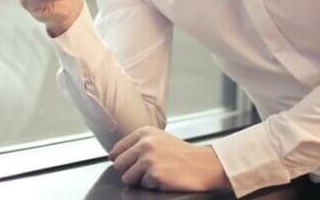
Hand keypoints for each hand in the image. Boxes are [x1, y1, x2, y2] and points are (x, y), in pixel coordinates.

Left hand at [109, 126, 230, 191]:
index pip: (117, 150)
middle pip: (119, 165)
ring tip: (156, 174)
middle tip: (145, 172)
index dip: (122, 161)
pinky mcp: (155, 175)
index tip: (130, 164)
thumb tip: (115, 156)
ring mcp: (149, 160)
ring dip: (140, 180)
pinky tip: (164, 178)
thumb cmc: (182, 153)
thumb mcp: (159, 138)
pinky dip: (152, 185)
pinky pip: (142, 186)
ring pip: (127, 178)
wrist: (204, 164)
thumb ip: (138, 144)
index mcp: (144, 133)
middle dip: (129, 172)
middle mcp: (145, 144)